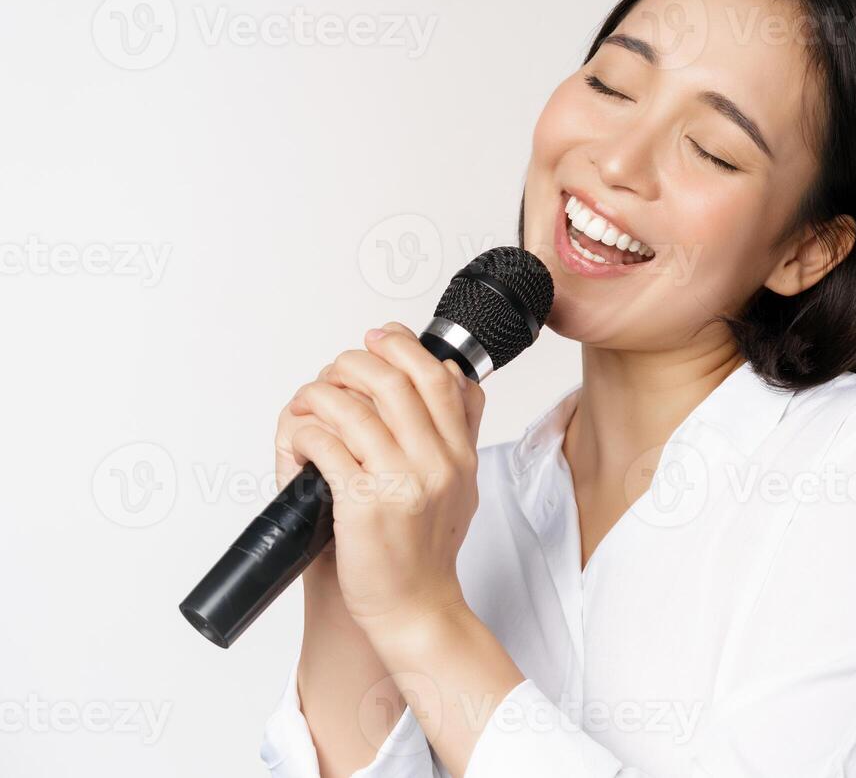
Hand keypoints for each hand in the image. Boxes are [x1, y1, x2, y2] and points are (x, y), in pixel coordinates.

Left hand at [285, 322, 486, 636]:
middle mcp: (437, 463)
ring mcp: (401, 482)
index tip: (378, 338)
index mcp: (461, 454)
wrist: (416, 609)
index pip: (441, 377)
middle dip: (354, 362)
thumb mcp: (461, 483)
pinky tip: (302, 441)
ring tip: (308, 405)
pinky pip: (325, 446)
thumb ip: (459, 430)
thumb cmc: (428, 550)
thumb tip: (453, 375)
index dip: (404, 347)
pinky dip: (306, 433)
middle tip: (334, 371)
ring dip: (319, 395)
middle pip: (395, 381)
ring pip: (352, 408)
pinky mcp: (363, 505)